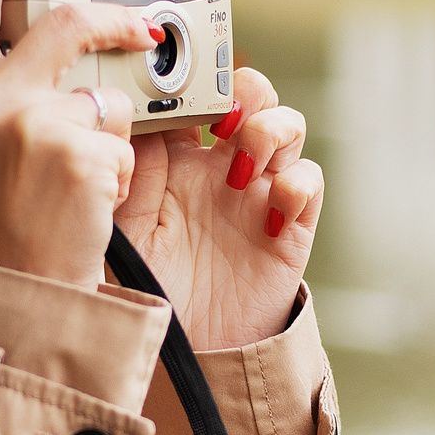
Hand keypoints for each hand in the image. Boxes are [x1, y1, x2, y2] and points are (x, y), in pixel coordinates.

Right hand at [0, 0, 145, 287]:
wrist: (9, 294)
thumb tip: (33, 38)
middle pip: (65, 21)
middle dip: (115, 18)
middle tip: (146, 29)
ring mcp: (29, 123)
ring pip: (104, 97)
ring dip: (110, 138)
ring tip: (82, 184)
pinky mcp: (75, 153)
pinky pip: (122, 145)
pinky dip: (118, 176)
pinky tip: (87, 210)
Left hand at [113, 68, 320, 350]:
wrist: (193, 354)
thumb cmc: (152, 292)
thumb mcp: (126, 231)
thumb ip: (132, 175)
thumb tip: (136, 117)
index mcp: (177, 161)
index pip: (194, 96)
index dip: (195, 80)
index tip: (182, 84)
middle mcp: (222, 167)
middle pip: (250, 95)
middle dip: (244, 91)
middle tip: (223, 117)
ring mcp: (260, 192)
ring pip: (287, 124)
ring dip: (271, 130)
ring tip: (242, 167)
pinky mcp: (291, 223)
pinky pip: (308, 180)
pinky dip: (295, 185)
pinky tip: (267, 216)